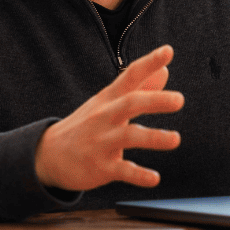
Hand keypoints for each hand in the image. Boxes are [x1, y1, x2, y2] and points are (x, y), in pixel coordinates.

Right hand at [34, 45, 183, 190]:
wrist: (50, 154)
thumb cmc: (87, 125)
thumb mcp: (109, 103)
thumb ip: (139, 88)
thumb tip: (165, 72)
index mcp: (109, 99)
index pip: (130, 76)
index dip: (149, 63)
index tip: (168, 51)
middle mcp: (105, 117)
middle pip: (130, 104)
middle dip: (154, 101)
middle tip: (179, 99)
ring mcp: (101, 142)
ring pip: (128, 136)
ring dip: (153, 138)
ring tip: (175, 139)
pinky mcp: (101, 167)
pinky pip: (122, 170)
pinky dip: (138, 175)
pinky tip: (155, 178)